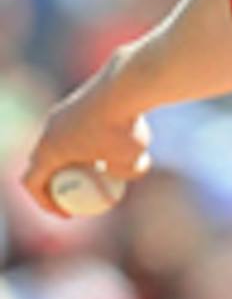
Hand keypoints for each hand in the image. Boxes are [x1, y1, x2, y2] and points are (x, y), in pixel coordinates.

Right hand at [19, 63, 152, 217]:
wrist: (125, 85)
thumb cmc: (124, 127)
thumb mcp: (132, 161)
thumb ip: (127, 174)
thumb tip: (123, 175)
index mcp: (49, 150)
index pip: (31, 182)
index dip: (44, 202)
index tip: (67, 213)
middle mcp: (48, 130)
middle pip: (43, 161)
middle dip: (56, 181)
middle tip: (79, 194)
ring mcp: (60, 113)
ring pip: (61, 142)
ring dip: (74, 158)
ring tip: (103, 166)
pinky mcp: (75, 101)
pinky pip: (76, 126)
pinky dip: (88, 138)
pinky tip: (115, 137)